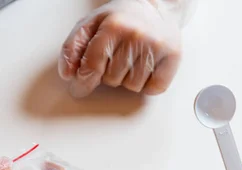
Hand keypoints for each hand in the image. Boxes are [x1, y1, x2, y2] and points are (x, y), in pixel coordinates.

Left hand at [59, 0, 185, 96]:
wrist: (156, 7)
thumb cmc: (121, 19)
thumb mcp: (91, 24)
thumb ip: (72, 47)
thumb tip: (68, 74)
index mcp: (113, 26)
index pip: (92, 67)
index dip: (83, 82)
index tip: (79, 88)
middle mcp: (136, 35)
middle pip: (112, 79)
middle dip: (110, 74)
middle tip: (117, 57)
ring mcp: (157, 46)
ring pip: (133, 87)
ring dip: (128, 80)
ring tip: (132, 60)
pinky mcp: (173, 57)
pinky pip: (154, 89)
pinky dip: (148, 85)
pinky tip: (146, 67)